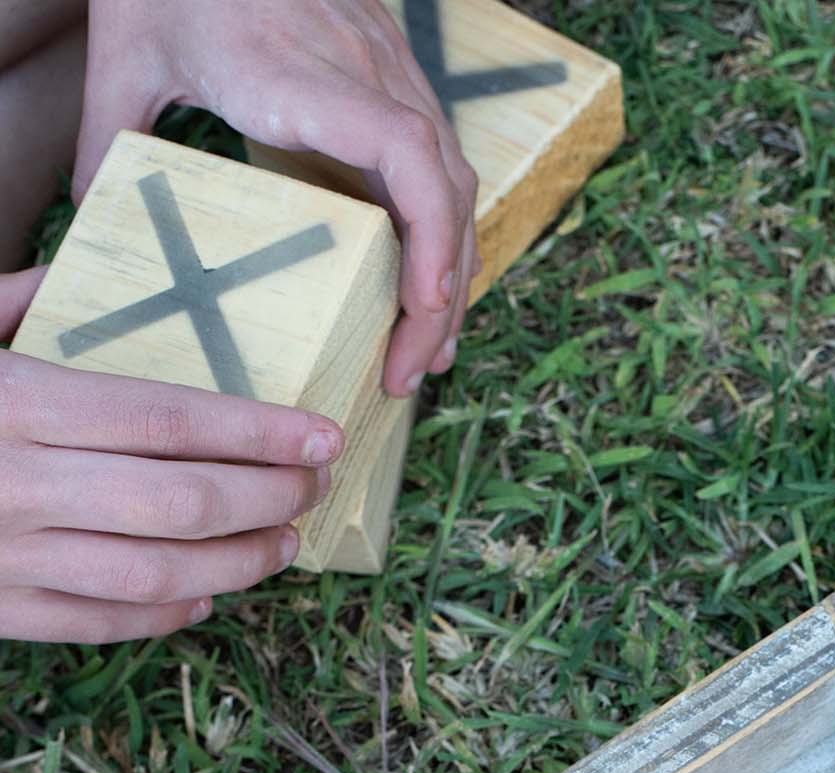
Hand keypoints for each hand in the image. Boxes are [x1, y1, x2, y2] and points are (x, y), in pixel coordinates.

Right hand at [0, 322, 343, 643]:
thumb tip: (69, 276)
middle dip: (268, 497)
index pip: (168, 420)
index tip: (322, 437)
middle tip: (312, 486)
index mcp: (17, 404)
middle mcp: (20, 485)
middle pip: (182, 502)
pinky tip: (205, 595)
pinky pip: (98, 621)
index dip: (258, 433)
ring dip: (236, 565)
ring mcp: (10, 556)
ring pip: (154, 574)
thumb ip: (9, 306)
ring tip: (282, 544)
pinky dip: (163, 613)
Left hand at [74, 0, 478, 393]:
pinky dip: (439, 234)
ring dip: (450, 273)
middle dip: (441, 296)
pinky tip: (422, 288)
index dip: (431, 237)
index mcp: (307, 74)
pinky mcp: (389, 78)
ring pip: (453, 183)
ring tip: (426, 352)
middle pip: (444, 191)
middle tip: (409, 375)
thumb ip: (110, 138)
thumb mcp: (126, 52)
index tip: (424, 308)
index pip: (405, 153)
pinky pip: (436, 166)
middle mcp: (367, 72)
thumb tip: (98, 220)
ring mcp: (388, 73)